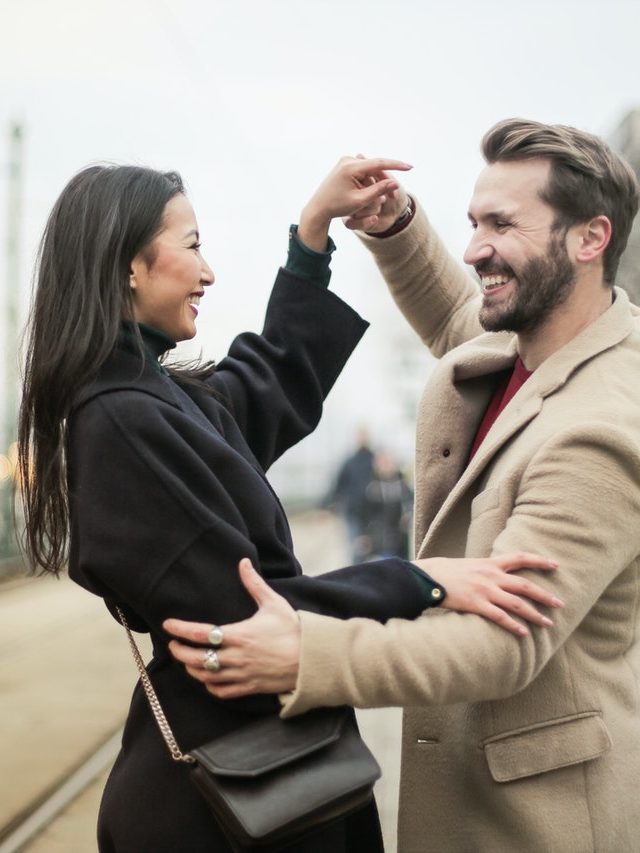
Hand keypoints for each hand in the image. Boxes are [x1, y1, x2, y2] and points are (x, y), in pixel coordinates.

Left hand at [163, 559, 299, 699]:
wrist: (312, 659)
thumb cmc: (293, 629)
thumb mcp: (274, 603)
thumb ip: (254, 584)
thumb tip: (242, 562)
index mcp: (240, 635)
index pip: (201, 633)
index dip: (180, 629)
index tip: (168, 625)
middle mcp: (237, 657)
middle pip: (197, 658)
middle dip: (180, 652)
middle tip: (173, 646)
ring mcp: (242, 674)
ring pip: (206, 676)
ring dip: (191, 669)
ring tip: (186, 660)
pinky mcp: (249, 687)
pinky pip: (222, 691)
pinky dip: (210, 686)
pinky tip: (207, 678)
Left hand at [299, 156, 411, 250]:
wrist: (318, 208)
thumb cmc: (337, 206)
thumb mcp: (360, 201)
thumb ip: (378, 191)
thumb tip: (394, 183)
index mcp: (350, 167)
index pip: (379, 163)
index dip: (396, 165)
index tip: (410, 167)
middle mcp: (348, 160)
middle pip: (375, 167)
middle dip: (386, 180)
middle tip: (395, 195)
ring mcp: (345, 161)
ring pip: (370, 170)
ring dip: (378, 182)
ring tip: (383, 198)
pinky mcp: (345, 165)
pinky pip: (363, 171)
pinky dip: (370, 181)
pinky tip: (373, 192)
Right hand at [415, 553, 563, 636]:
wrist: (429, 577)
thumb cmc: (447, 572)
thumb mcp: (471, 565)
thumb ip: (487, 570)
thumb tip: (499, 575)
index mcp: (490, 564)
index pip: (520, 558)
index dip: (539, 561)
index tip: (555, 565)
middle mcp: (491, 576)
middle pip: (525, 585)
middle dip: (545, 595)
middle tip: (560, 604)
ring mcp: (485, 591)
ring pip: (517, 603)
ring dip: (535, 614)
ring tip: (548, 623)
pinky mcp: (477, 605)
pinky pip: (500, 617)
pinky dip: (514, 625)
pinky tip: (524, 633)